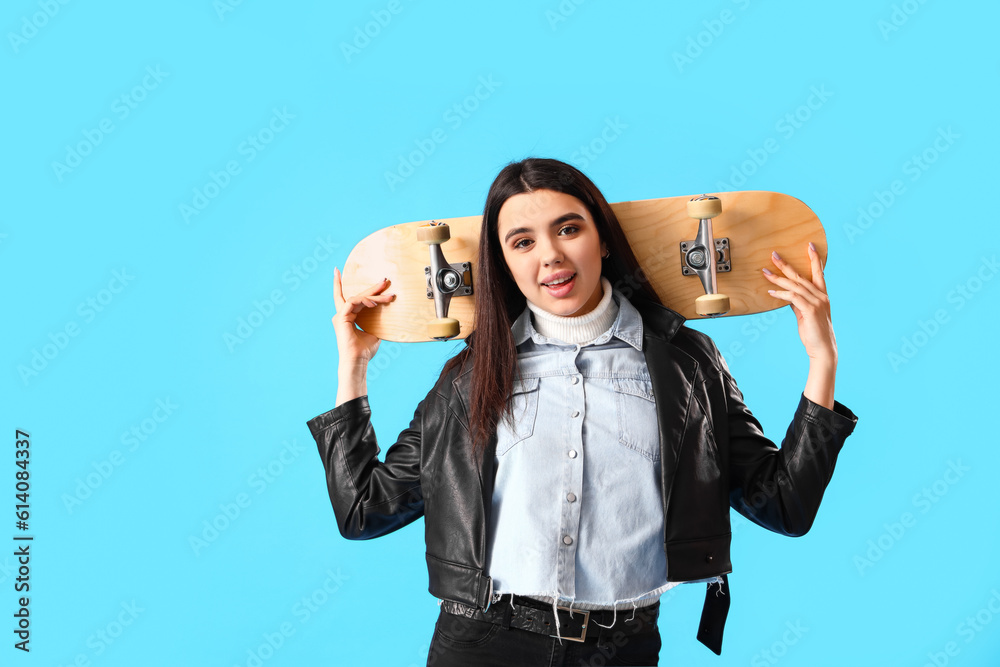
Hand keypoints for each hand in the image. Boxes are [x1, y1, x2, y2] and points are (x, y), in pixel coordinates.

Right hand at [332, 267, 394, 365]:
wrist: (358, 360)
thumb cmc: (365, 350)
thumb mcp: (374, 331)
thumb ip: (376, 320)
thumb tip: (387, 313)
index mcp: (348, 317)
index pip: (345, 298)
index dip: (339, 284)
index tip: (336, 270)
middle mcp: (342, 315)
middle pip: (357, 295)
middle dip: (371, 288)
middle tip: (385, 280)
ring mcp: (340, 315)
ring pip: (357, 297)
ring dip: (374, 296)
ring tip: (388, 296)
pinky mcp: (341, 317)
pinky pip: (353, 302)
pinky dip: (364, 301)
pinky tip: (374, 303)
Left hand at [761, 243, 836, 367]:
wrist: (822, 348)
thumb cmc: (814, 332)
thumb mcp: (805, 314)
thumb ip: (798, 302)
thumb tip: (787, 294)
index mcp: (822, 295)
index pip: (819, 273)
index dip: (815, 259)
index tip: (810, 246)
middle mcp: (821, 296)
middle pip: (801, 276)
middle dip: (786, 265)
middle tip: (774, 255)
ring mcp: (817, 303)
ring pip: (795, 286)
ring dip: (779, 279)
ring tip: (766, 273)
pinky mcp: (810, 311)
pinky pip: (793, 298)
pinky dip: (782, 294)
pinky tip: (772, 292)